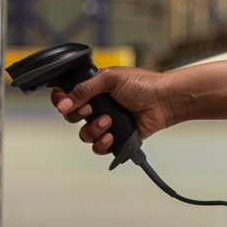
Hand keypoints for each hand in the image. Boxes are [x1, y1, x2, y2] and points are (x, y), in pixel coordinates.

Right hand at [51, 67, 178, 157]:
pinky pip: (99, 147)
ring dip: (93, 129)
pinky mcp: (116, 138)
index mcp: (95, 88)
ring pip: (85, 134)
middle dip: (78, 115)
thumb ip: (85, 89)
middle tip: (90, 109)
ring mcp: (107, 123)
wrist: (163, 101)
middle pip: (72, 117)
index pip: (69, 96)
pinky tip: (111, 135)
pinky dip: (102, 143)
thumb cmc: (142, 84)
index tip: (64, 103)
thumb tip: (63, 103)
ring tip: (108, 122)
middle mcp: (99, 106)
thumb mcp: (110, 78)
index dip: (63, 101)